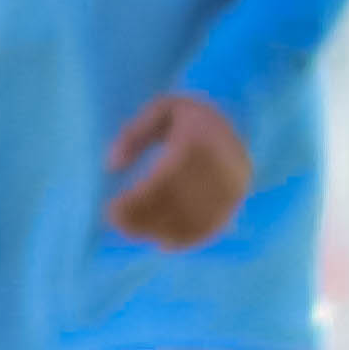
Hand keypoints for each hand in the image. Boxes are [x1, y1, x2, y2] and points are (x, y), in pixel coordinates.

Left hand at [104, 92, 252, 249]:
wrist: (237, 128)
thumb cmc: (191, 119)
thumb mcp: (161, 109)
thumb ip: (134, 133)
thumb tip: (113, 166)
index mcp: (202, 141)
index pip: (166, 179)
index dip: (138, 200)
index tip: (111, 207)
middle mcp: (221, 168)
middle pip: (177, 204)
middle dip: (143, 218)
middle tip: (116, 223)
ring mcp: (232, 190)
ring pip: (191, 221)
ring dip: (158, 231)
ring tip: (132, 231)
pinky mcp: (234, 205)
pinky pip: (208, 230)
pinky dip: (183, 240)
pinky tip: (160, 241)